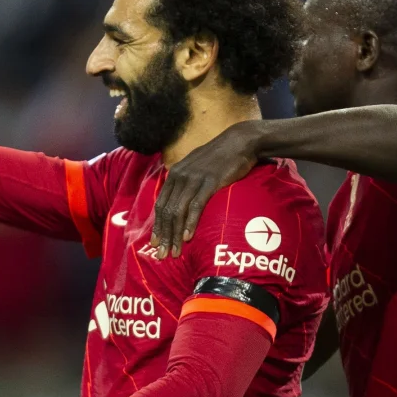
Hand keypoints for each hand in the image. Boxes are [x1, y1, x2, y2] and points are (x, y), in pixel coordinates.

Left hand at [150, 120, 262, 257]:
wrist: (241, 141)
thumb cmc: (220, 156)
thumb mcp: (196, 166)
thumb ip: (186, 181)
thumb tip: (180, 198)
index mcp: (175, 174)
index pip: (161, 204)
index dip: (157, 225)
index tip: (155, 243)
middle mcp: (180, 177)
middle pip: (166, 211)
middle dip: (164, 235)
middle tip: (162, 255)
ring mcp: (194, 179)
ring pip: (178, 212)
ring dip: (175, 235)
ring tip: (175, 252)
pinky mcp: (210, 182)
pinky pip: (196, 206)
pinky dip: (191, 223)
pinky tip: (188, 237)